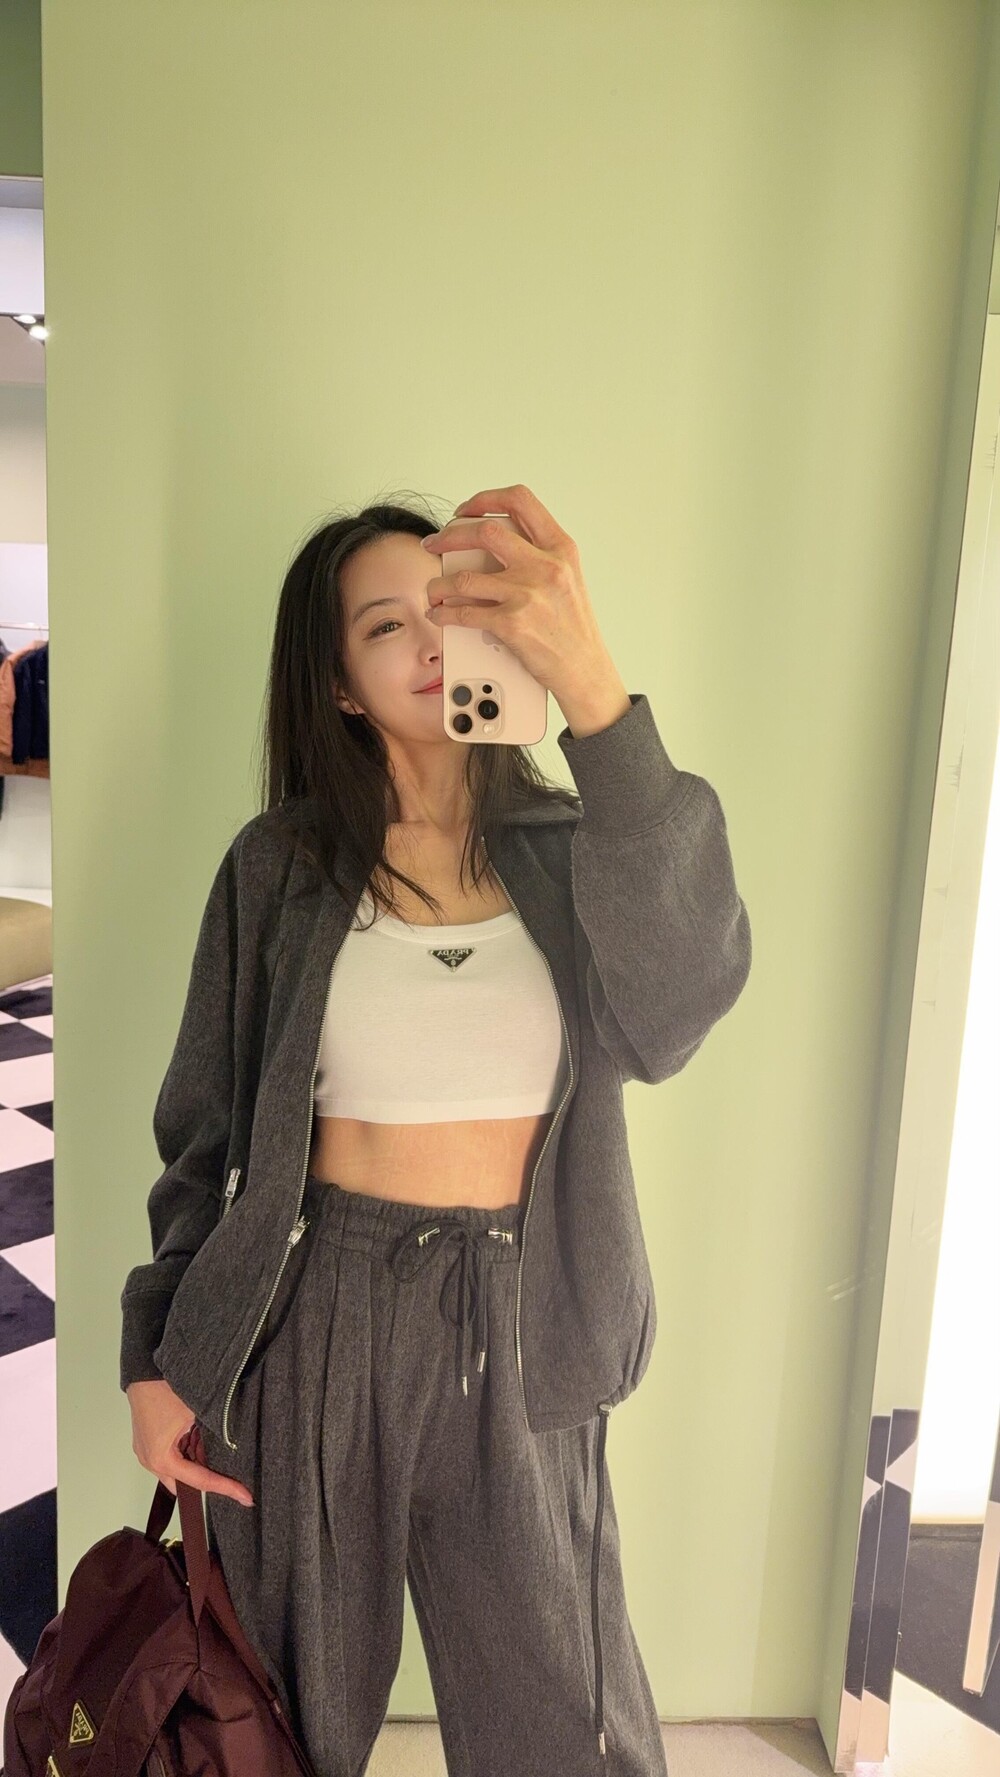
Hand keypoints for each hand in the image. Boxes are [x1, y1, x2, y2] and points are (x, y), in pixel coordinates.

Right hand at [127, 1379, 253, 1506]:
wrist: (145, 1372)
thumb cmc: (165, 1390)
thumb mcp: (197, 1416)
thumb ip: (213, 1437)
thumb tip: (233, 1447)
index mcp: (162, 1459)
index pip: (200, 1481)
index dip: (226, 1488)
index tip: (244, 1496)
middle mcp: (150, 1461)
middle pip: (186, 1484)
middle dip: (209, 1480)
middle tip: (234, 1479)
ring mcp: (146, 1453)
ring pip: (179, 1471)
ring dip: (197, 1464)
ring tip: (217, 1453)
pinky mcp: (148, 1443)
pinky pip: (171, 1457)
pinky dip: (187, 1454)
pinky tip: (200, 1442)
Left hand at [421, 483, 615, 701]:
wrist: (586, 669)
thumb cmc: (574, 628)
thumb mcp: (568, 577)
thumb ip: (539, 554)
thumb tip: (494, 542)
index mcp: (560, 547)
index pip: (519, 500)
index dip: (484, 499)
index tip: (464, 511)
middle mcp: (545, 565)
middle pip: (484, 531)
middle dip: (449, 535)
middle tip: (434, 544)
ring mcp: (528, 594)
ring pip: (464, 577)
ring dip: (438, 584)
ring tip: (433, 590)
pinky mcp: (512, 624)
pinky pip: (464, 612)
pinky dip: (444, 613)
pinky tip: (440, 614)